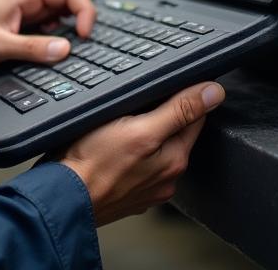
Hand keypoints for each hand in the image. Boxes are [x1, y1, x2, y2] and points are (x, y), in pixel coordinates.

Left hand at [0, 0, 95, 72]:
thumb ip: (33, 48)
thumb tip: (65, 50)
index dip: (84, 11)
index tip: (84, 35)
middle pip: (65, 4)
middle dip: (76, 24)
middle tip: (79, 48)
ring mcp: (19, 12)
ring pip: (55, 18)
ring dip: (62, 35)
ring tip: (62, 54)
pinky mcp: (14, 26)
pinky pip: (42, 30)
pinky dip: (49, 42)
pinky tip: (45, 56)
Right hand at [57, 81, 225, 225]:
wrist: (63, 196)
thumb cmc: (93, 162)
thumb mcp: (139, 128)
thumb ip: (178, 110)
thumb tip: (214, 93)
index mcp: (175, 158)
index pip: (196, 117)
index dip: (188, 94)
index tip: (171, 80)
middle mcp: (167, 176)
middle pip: (176, 132)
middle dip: (165, 113)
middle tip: (138, 98)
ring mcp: (148, 187)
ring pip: (156, 148)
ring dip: (148, 132)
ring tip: (124, 120)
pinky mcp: (129, 192)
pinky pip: (139, 164)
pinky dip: (133, 151)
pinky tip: (114, 146)